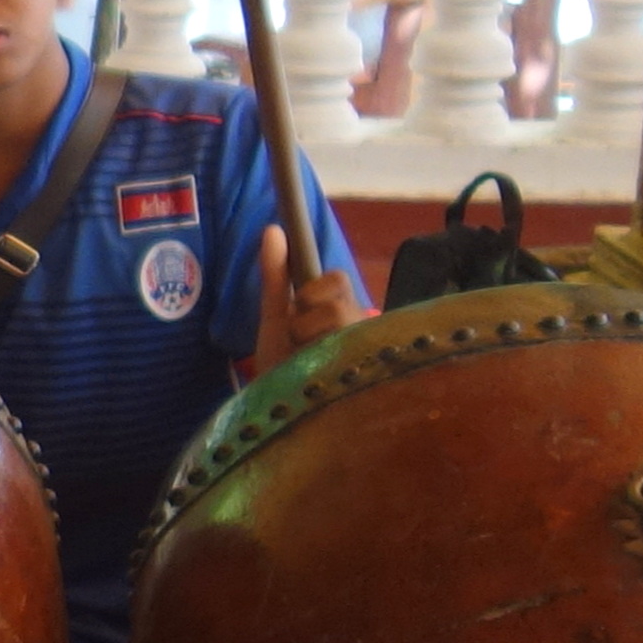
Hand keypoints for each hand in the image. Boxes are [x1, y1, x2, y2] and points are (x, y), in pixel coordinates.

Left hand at [244, 224, 361, 380]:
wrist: (277, 413)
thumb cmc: (281, 362)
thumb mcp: (276, 318)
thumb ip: (277, 275)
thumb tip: (272, 229)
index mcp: (344, 311)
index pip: (338, 280)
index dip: (313, 292)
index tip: (297, 310)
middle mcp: (364, 332)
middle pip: (341, 306)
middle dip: (309, 324)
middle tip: (299, 346)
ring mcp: (369, 359)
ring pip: (344, 330)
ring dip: (313, 347)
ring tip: (308, 368)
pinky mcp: (370, 388)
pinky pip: (354, 364)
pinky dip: (326, 371)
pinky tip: (321, 381)